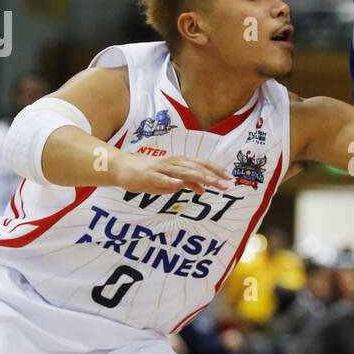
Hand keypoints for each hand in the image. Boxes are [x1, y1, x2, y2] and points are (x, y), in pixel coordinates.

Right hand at [110, 151, 231, 193]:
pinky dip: (171, 180)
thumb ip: (187, 183)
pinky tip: (180, 183)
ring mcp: (161, 168)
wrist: (124, 168)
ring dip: (198, 177)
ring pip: (183, 172)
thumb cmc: (149, 175)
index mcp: (180, 163)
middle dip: (212, 176)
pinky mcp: (149, 175)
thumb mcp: (171, 181)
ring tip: (211, 184)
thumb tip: (202, 189)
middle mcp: (173, 163)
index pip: (202, 164)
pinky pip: (161, 179)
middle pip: (196, 168)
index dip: (216, 170)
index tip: (230, 178)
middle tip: (226, 185)